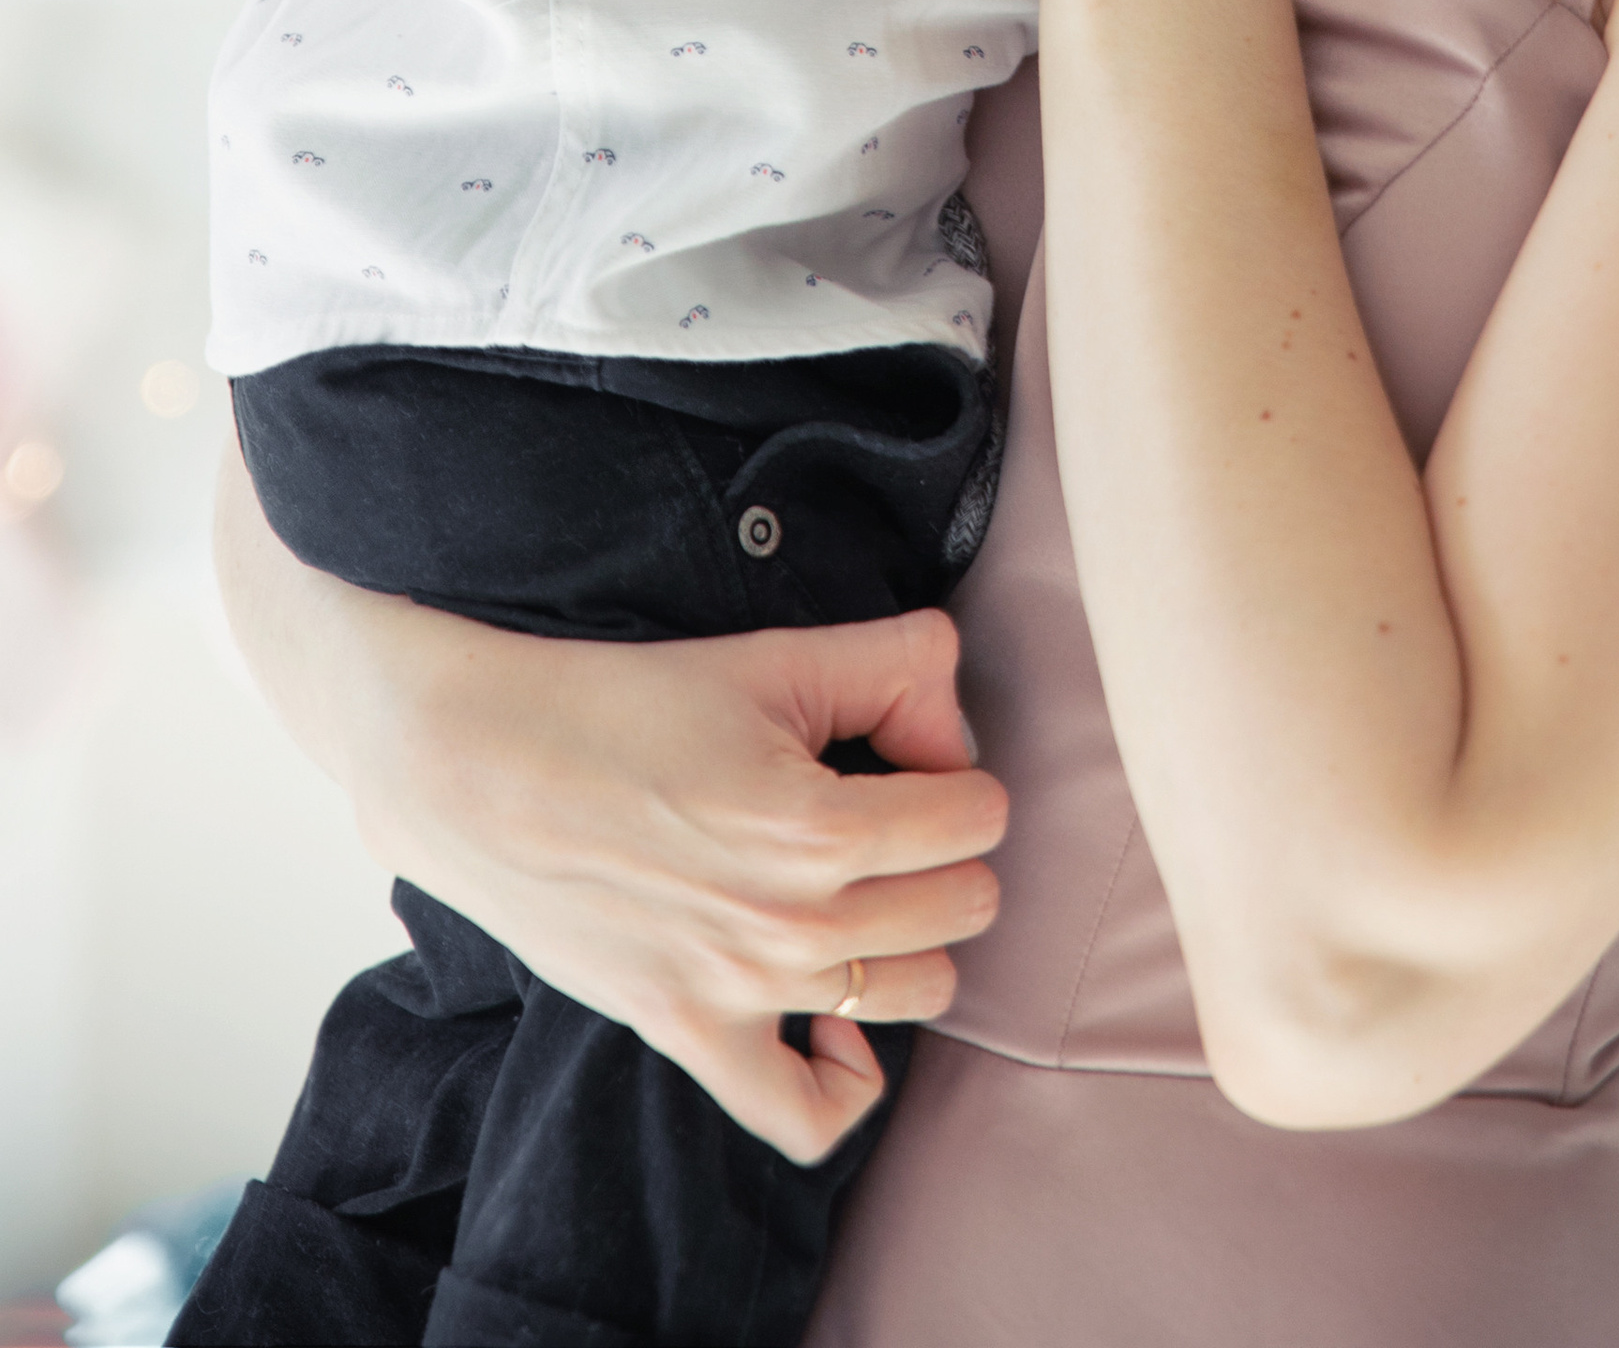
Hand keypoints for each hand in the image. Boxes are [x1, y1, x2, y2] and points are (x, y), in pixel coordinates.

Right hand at [375, 604, 1004, 1161]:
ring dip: (914, 934)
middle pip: (966, 903)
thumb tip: (958, 721)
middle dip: (945, 846)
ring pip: (920, 992)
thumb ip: (901, 666)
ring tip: (864, 883)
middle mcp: (794, 924)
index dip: (956, 769)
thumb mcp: (775, 655)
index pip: (980, 815)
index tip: (901, 749)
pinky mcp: (692, 1036)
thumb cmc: (625, 703)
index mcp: (821, 825)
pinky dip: (850, 1078)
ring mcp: (745, 993)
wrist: (483, 770)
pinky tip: (842, 1013)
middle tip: (886, 806)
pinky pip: (808, 1118)